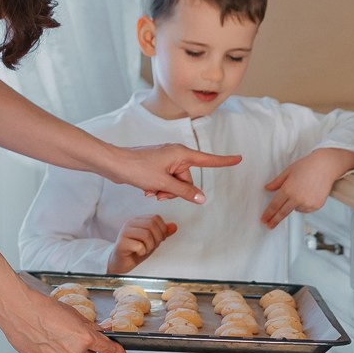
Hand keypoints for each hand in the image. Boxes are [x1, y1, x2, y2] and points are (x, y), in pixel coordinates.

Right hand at [1, 286, 125, 352]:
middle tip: (71, 337)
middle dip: (85, 349)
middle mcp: (74, 352)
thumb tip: (97, 332)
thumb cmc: (43, 308)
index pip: (107, 349)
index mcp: (84, 338)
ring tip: (52, 335)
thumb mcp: (73, 314)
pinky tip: (43, 342)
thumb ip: (87, 327)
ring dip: (67, 352)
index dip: (116, 352)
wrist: (19, 310)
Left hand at [102, 142, 240, 203]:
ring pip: (176, 183)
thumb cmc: (137, 168)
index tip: (239, 159)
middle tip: (160, 193)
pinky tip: (147, 190)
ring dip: (166, 191)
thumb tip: (201, 198)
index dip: (224, 161)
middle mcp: (176, 155)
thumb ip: (184, 191)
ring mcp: (166, 161)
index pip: (208, 160)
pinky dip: (159, 188)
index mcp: (181, 154)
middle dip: (176, 191)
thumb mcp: (163, 183)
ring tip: (151, 191)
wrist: (115, 164)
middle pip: (188, 180)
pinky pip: (166, 181)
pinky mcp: (158, 166)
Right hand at [109, 214, 175, 275]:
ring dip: (150, 246)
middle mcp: (130, 224)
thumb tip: (174, 226)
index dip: (162, 229)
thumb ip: (163, 233)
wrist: (121, 262)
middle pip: (151, 224)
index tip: (160, 239)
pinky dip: (143, 252)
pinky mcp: (121, 243)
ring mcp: (124, 232)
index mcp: (138, 220)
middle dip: (157, 238)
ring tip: (145, 249)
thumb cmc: (135, 250)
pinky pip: (139, 245)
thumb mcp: (153, 240)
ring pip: (146, 234)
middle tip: (153, 246)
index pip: (155, 218)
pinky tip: (138, 253)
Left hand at [262, 148, 353, 227]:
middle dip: (274, 220)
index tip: (264, 219)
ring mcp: (307, 203)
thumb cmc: (308, 166)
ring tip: (301, 192)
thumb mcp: (288, 171)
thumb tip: (268, 188)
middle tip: (269, 225)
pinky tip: (308, 194)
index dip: (268, 214)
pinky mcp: (316, 206)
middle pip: (282, 213)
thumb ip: (277, 182)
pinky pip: (306, 209)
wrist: (326, 166)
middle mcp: (297, 198)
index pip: (274, 205)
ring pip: (295, 210)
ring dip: (294, 206)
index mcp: (288, 189)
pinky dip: (304, 205)